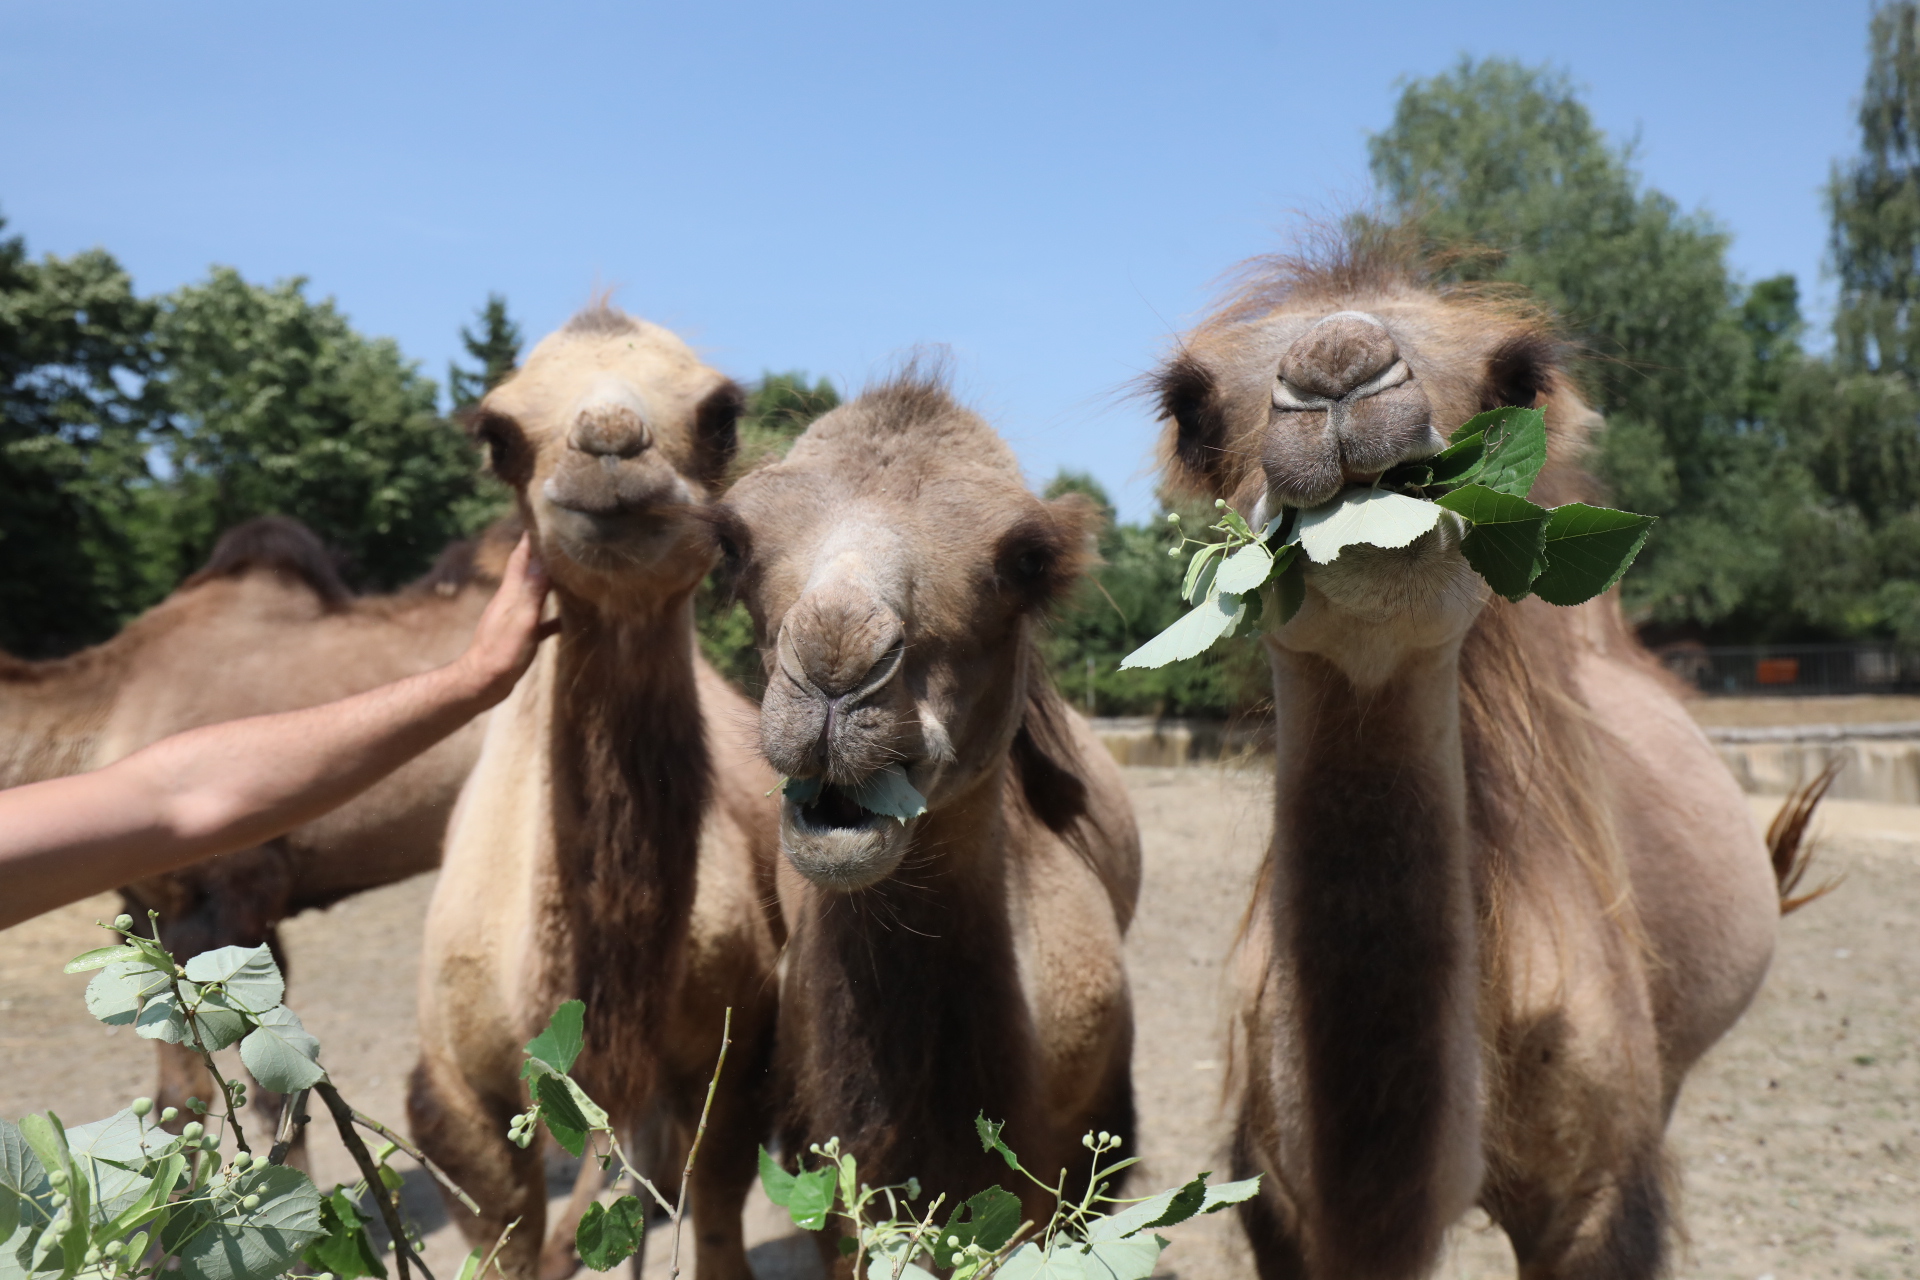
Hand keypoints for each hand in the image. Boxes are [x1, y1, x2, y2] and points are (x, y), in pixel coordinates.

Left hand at [456, 535, 559, 705]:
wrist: (481, 683)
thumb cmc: (501, 653)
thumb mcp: (521, 620)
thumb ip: (531, 590)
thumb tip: (542, 558)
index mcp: (511, 592)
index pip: (521, 555)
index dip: (531, 535)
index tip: (543, 515)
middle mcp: (511, 599)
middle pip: (527, 568)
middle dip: (542, 551)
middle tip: (561, 536)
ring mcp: (514, 617)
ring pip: (535, 591)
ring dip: (549, 579)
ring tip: (569, 570)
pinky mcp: (519, 635)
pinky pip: (541, 618)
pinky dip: (554, 613)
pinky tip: (568, 618)